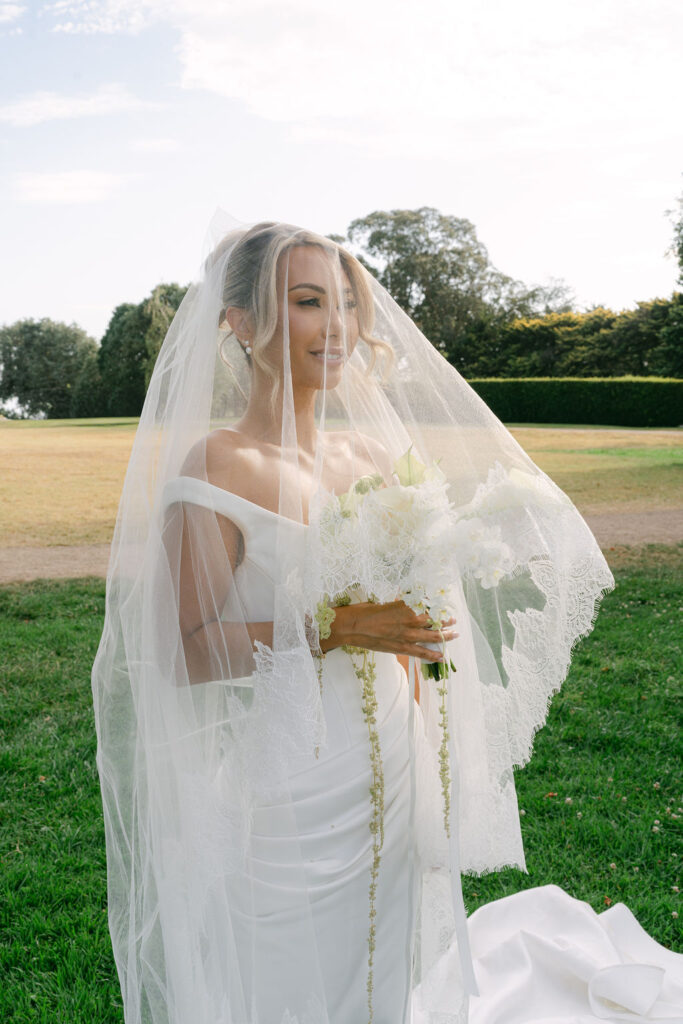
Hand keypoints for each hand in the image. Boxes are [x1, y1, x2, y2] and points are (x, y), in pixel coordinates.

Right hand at [320, 600, 457, 659]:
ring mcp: (406, 635)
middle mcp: (409, 619)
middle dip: (445, 621)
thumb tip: (405, 603)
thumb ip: (397, 604)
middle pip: (434, 620)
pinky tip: (442, 656)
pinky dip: (433, 655)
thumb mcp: (383, 603)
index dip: (437, 606)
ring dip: (445, 636)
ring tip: (455, 634)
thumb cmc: (363, 611)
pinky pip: (421, 652)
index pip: (426, 605)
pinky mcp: (401, 647)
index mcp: (405, 605)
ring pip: (432, 636)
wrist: (351, 627)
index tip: (443, 606)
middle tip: (454, 620)